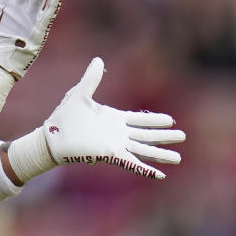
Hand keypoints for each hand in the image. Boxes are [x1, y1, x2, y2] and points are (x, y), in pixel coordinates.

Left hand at [42, 57, 185, 179]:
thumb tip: (98, 60)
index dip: (155, 120)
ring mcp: (116, 144)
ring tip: (178, 158)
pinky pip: (132, 163)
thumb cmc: (64, 117)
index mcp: (113, 118)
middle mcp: (118, 133)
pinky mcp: (111, 154)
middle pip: (147, 135)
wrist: (53, 136)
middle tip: (182, 136)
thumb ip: (91, 78)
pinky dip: (146, 169)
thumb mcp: (80, 94)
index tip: (170, 120)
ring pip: (144, 149)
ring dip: (161, 154)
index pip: (139, 119)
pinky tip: (160, 175)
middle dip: (164, 136)